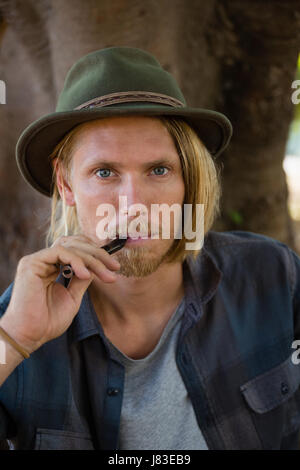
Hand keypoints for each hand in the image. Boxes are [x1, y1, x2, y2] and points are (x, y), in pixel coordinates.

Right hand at [0, 234, 120, 354]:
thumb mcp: (73, 297)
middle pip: (75, 245)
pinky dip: (76, 261)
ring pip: (70, 247)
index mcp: (52, 267)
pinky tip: (86, 274)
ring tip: (105, 274)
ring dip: (91, 259)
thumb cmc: (48, 321)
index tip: (113, 267)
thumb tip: (96, 267)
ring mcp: (37, 260)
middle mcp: (44, 261)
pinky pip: (60, 252)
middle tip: (114, 267)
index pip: (76, 250)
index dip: (96, 254)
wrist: (31, 335)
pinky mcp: (32, 263)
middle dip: (98, 254)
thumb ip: (82, 280)